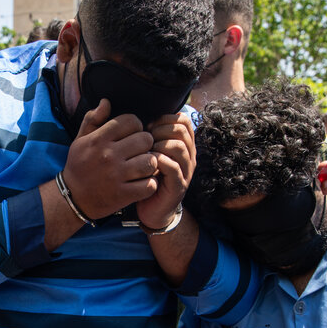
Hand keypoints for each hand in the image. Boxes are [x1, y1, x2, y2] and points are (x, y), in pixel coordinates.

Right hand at [61, 99, 157, 219]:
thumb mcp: (80, 141)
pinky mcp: (123, 194)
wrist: (72, 198)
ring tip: (143, 166)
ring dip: (150, 164)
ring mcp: (116, 176)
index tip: (132, 134)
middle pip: (145, 139)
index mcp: (99, 140)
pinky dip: (149, 184)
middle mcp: (108, 156)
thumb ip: (92, 120)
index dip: (136, 126)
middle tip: (140, 151)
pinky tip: (142, 182)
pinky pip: (149, 184)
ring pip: (151, 162)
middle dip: (145, 144)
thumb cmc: (79, 166)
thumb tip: (106, 101)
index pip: (131, 121)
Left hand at [135, 113, 195, 229]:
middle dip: (160, 130)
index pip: (183, 120)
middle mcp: (189, 156)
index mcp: (184, 145)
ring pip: (178, 146)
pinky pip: (172, 167)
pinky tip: (146, 163)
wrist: (152, 210)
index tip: (148, 127)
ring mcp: (185, 171)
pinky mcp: (178, 185)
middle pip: (181, 130)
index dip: (164, 118)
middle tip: (145, 139)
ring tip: (146, 151)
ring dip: (159, 144)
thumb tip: (137, 117)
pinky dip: (158, 161)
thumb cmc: (147, 178)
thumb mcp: (149, 153)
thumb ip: (149, 135)